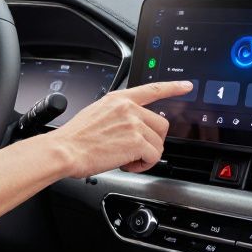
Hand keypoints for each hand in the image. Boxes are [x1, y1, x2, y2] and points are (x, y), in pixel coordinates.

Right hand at [46, 80, 192, 177]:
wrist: (65, 151)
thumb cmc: (74, 139)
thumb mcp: (95, 115)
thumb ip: (116, 115)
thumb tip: (130, 129)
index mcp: (118, 100)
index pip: (151, 89)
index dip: (172, 87)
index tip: (186, 86)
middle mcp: (128, 108)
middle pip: (161, 124)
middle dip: (152, 141)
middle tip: (134, 151)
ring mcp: (134, 124)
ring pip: (158, 143)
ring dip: (146, 155)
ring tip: (125, 159)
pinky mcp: (137, 141)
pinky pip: (154, 157)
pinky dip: (143, 165)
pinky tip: (127, 165)